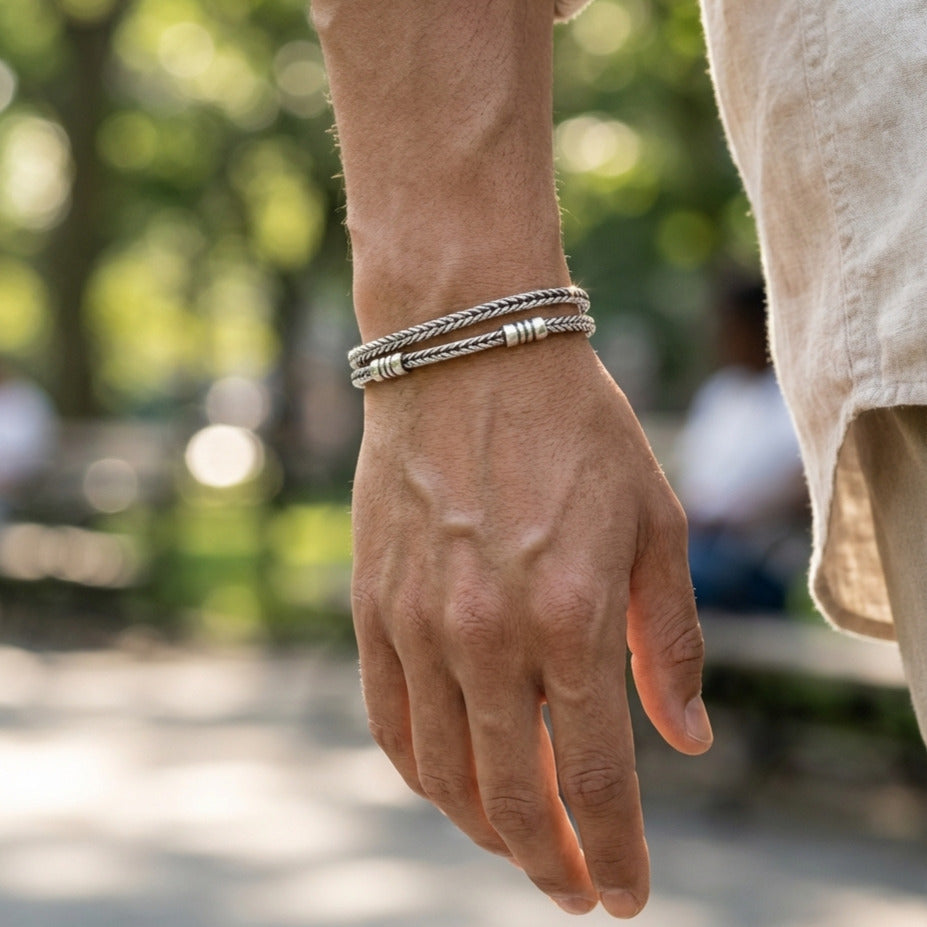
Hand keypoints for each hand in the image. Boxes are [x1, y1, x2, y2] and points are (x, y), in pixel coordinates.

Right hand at [351, 334, 711, 917]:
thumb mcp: (654, 524)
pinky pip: (388, 721)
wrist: (467, 353)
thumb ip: (671, 643)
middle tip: (575, 887)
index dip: (616, 853)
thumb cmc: (576, 429)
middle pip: (515, 796)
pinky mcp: (372, 606)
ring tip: (521, 841)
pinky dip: (422, 773)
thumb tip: (686, 740)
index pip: (600, 778)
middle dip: (552, 863)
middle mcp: (487, 635)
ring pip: (443, 774)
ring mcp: (417, 624)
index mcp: (572, 616)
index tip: (625, 897)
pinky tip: (451, 781)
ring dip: (485, 828)